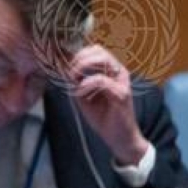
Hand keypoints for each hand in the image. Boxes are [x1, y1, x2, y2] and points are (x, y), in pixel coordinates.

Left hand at [68, 44, 148, 165]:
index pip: (95, 50)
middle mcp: (118, 72)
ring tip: (73, 80)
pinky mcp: (122, 94)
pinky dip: (86, 84)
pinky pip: (102, 80)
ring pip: (103, 60)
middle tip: (68, 74)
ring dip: (82, 68)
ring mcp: (122, 81)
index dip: (77, 55)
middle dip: (78, 59)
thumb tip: (65, 70)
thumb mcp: (83, 96)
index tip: (65, 68)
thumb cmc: (102, 116)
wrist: (118, 136)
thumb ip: (76, 83)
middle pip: (99, 50)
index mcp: (110, 71)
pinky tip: (79, 92)